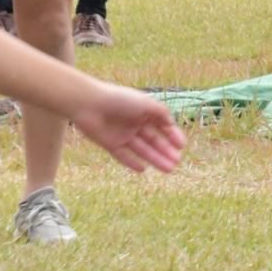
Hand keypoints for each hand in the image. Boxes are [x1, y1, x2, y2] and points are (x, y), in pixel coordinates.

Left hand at [71, 80, 185, 173]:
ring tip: (168, 169)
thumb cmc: (120, 100)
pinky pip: (123, 156)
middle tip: (176, 162)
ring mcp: (123, 135)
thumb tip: (171, 124)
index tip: (182, 146)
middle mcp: (135, 124)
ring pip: (142, 150)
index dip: (172, 135)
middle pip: (154, 140)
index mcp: (145, 112)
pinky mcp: (110, 144)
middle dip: (166, 151)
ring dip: (155, 159)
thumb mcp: (147, 104)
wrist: (90, 104)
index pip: (162, 126)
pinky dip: (132, 162)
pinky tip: (143, 170)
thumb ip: (162, 113)